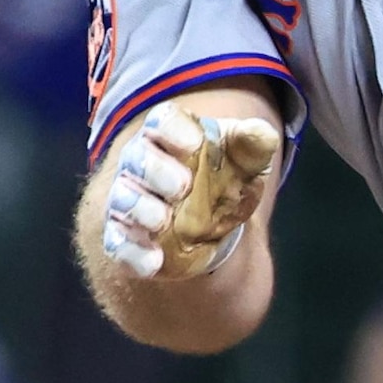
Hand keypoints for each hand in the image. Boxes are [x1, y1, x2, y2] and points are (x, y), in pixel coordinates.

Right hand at [99, 101, 277, 278]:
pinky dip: (133, 253)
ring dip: (141, 209)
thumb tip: (263, 133)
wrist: (213, 222)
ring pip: (123, 198)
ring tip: (164, 221)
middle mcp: (141, 162)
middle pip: (137, 158)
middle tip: (183, 186)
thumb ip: (253, 144)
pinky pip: (118, 244)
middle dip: (156, 170)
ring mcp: (129, 200)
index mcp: (169, 134)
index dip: (173, 129)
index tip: (195, 143)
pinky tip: (154, 262)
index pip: (162, 120)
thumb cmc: (223, 176)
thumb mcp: (245, 159)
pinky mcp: (125, 237)